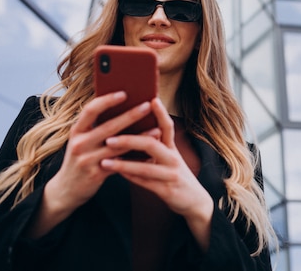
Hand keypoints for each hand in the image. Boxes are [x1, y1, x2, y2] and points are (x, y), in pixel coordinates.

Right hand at [26, 92, 159, 237]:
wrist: (66, 189)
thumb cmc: (81, 158)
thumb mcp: (82, 140)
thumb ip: (96, 127)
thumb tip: (123, 107)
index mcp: (76, 131)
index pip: (90, 110)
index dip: (106, 100)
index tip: (124, 93)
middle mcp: (80, 143)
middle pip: (108, 127)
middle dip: (130, 115)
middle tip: (146, 106)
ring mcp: (87, 160)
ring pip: (118, 145)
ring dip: (139, 137)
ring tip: (157, 129)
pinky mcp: (96, 174)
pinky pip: (120, 163)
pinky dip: (136, 156)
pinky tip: (149, 151)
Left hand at [100, 98, 213, 249]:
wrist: (194, 201)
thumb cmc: (175, 175)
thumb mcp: (169, 158)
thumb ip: (154, 146)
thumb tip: (132, 131)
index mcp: (172, 148)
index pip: (167, 126)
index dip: (160, 113)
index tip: (151, 99)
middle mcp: (173, 159)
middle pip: (152, 145)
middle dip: (129, 140)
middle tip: (110, 137)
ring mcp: (171, 175)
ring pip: (145, 167)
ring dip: (123, 164)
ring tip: (105, 160)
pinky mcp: (167, 190)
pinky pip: (145, 183)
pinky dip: (129, 178)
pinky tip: (116, 174)